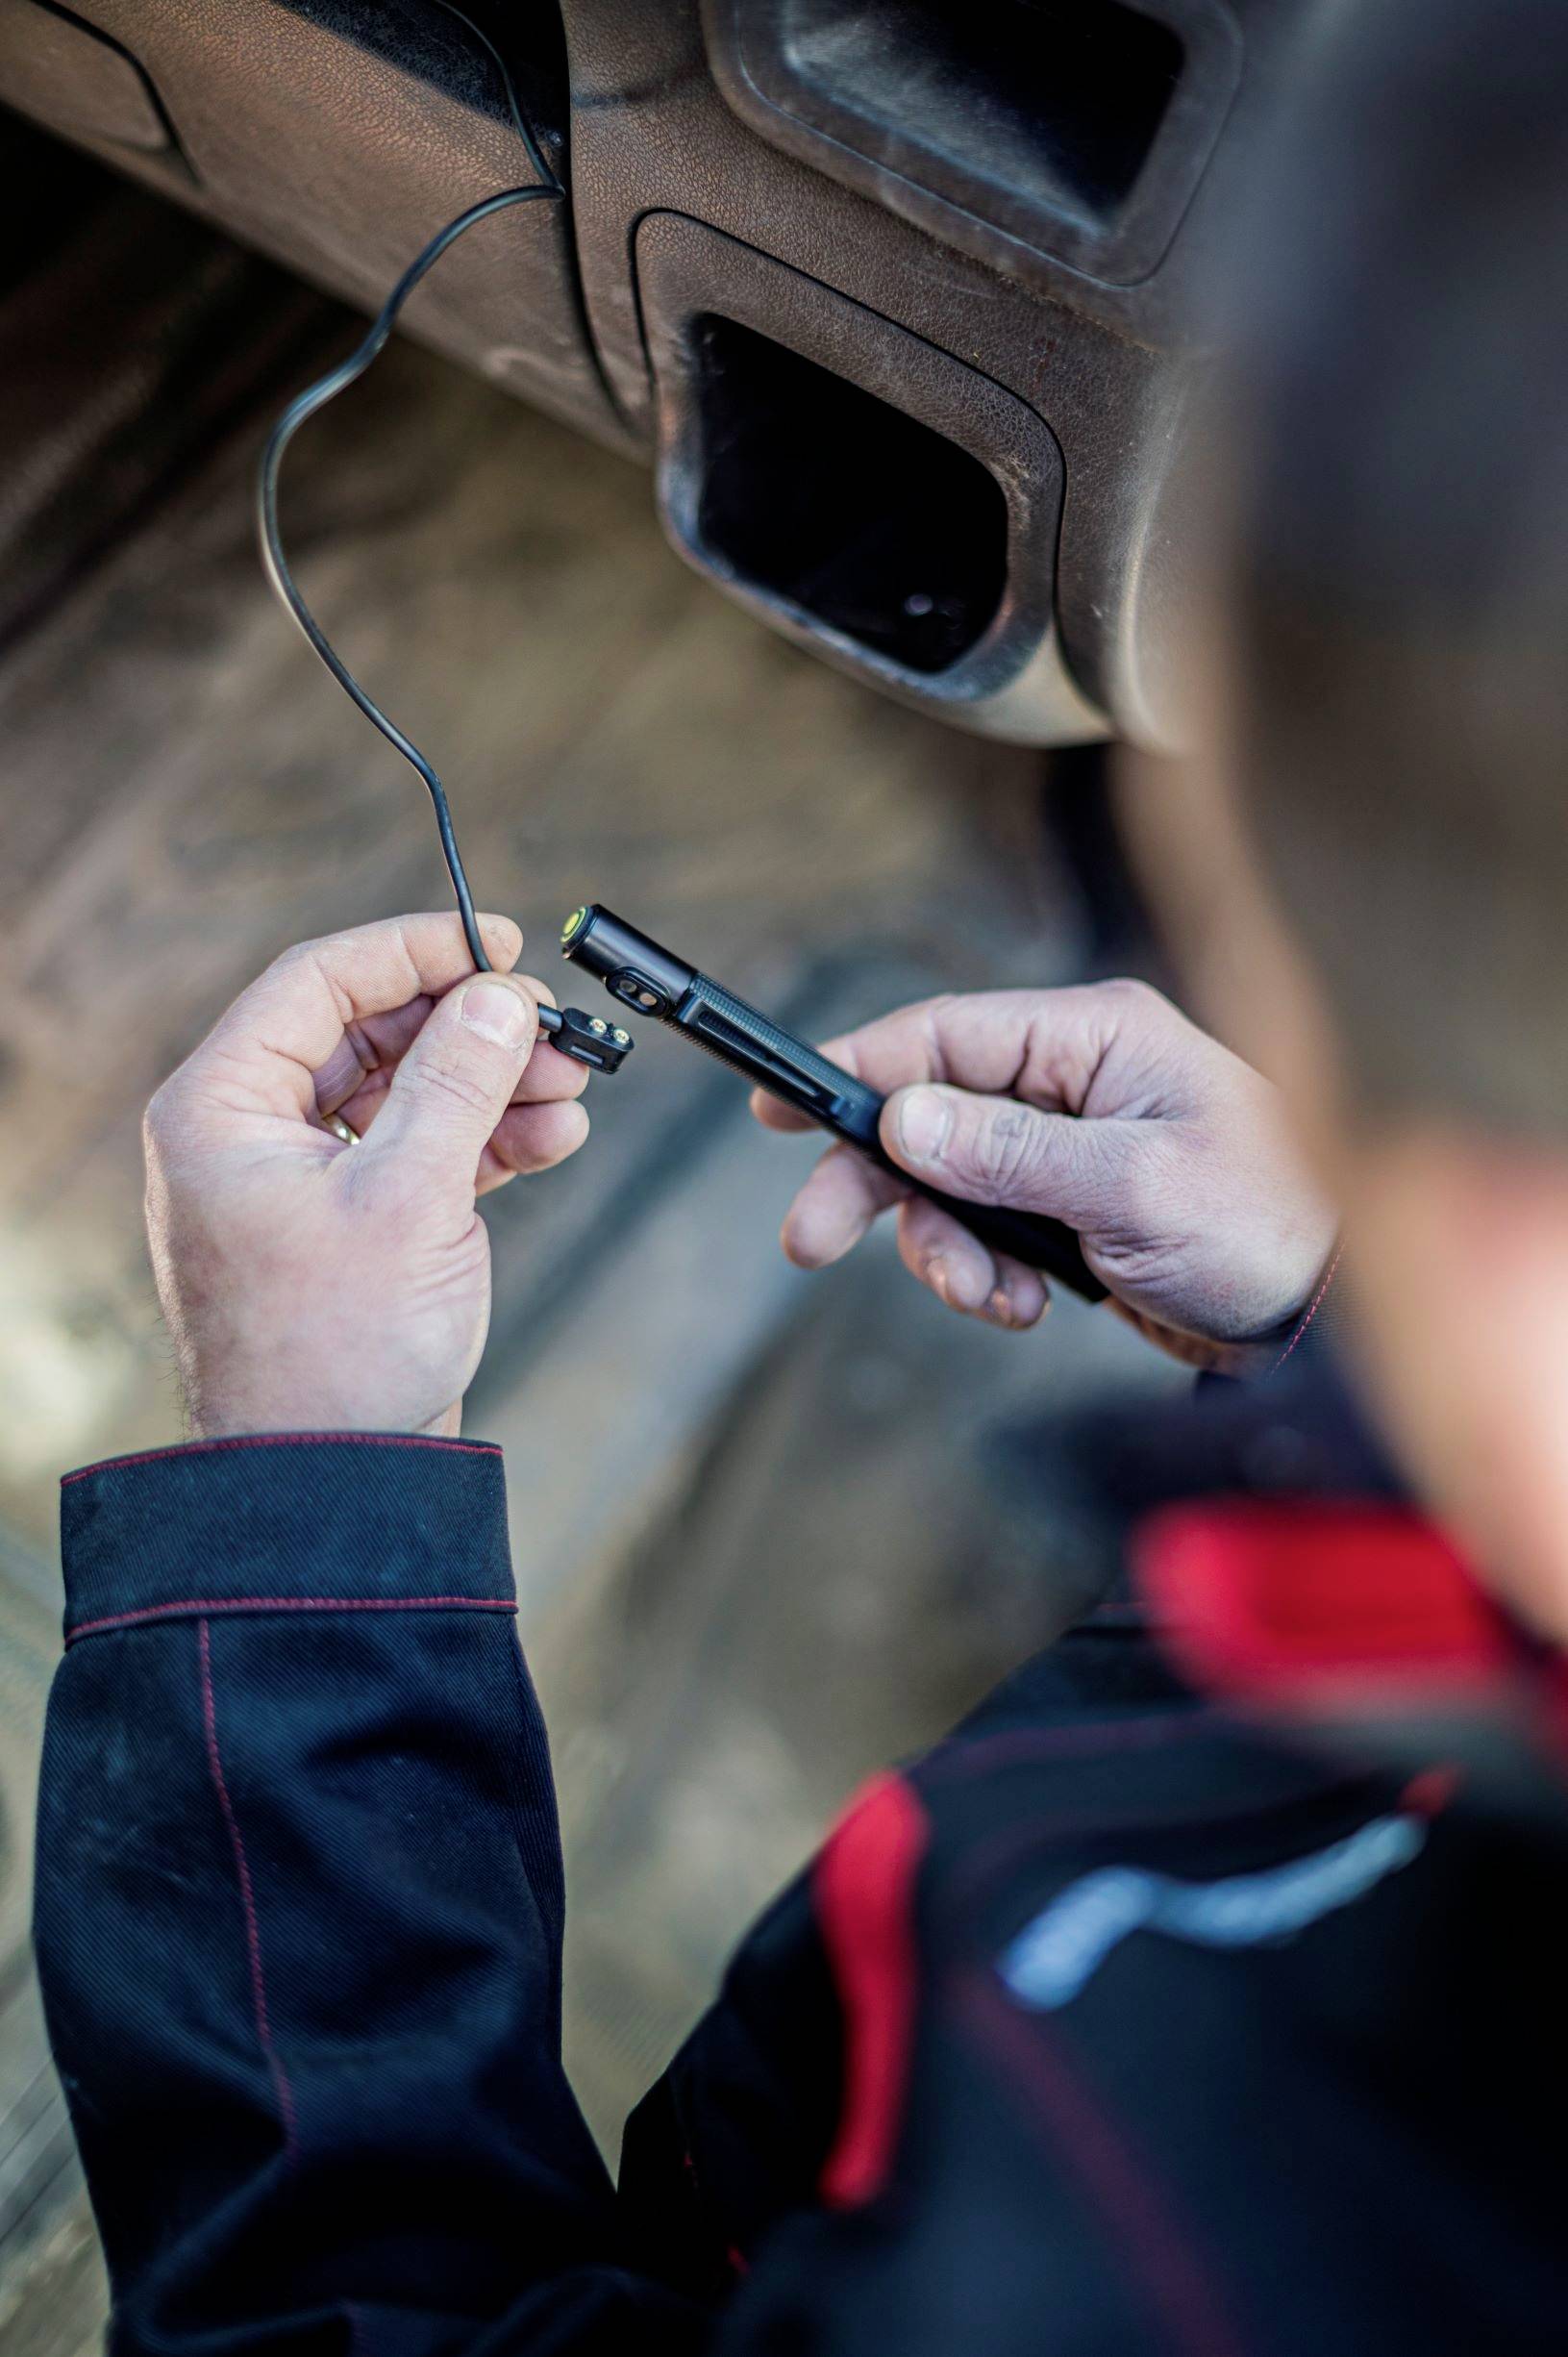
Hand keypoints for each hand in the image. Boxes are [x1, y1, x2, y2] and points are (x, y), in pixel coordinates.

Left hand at [144, 913, 589, 1436]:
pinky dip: (482, 1142)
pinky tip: (550, 1139)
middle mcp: (247, 1135)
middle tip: (556, 1031)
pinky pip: (415, 1151)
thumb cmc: (339, 1355)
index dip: (414, 952)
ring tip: (571, 1093)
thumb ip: (459, 1081)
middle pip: (368, 1034)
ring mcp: (298, 1183)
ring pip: (403, 1093)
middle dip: (471, 1029)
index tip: (502, 945)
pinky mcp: (347, 1228)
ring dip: (490, 1086)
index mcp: (221, 1110)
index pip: (317, 983)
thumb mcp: (410, 1198)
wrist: (333, 1486)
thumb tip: (499, 997)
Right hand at [752, 979, 1335, 1363]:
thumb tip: (902, 1119)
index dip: (855, 1067)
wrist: (1332, 1311)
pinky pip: (985, 1232)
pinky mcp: (1070, 1207)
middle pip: (926, 1114)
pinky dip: (984, 1275)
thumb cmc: (1267, 1223)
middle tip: (812, 1238)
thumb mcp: (1131, 1187)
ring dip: (946, 1249)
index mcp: (1093, 1038)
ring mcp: (1069, 1145)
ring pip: (947, 1185)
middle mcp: (1073, 1080)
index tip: (780, 1104)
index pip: (943, 1034)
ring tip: (989, 1299)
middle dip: (874, 1183)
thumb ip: (1009, 1153)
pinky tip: (1023, 1305)